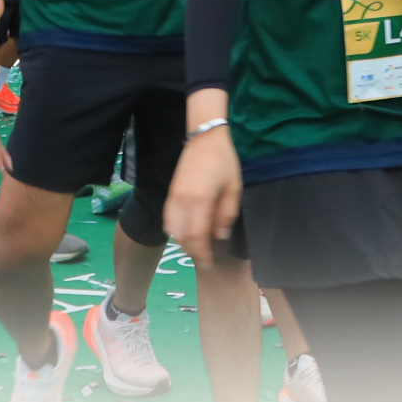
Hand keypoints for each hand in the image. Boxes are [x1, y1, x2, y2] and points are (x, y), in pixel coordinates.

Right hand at [163, 124, 241, 263]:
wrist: (204, 138)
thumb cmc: (224, 162)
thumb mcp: (234, 188)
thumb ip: (227, 214)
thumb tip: (219, 236)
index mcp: (201, 199)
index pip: (197, 235)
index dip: (202, 253)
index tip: (209, 264)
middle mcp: (183, 200)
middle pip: (183, 236)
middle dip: (193, 252)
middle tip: (204, 261)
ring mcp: (174, 197)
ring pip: (172, 229)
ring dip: (183, 243)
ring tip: (196, 249)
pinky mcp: (170, 193)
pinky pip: (167, 218)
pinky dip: (174, 231)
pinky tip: (184, 235)